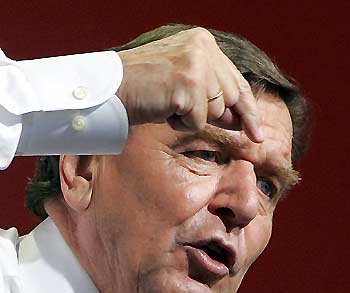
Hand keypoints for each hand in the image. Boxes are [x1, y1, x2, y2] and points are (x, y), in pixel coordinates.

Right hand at [116, 27, 263, 142]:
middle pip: (231, 97)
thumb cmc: (144, 88)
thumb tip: (239, 121)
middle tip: (195, 117)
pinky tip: (163, 110)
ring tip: (167, 104)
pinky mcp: (187, 85)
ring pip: (215, 111)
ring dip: (192, 117)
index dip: (248, 110)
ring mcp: (197, 65)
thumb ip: (212, 95)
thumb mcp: (183, 84)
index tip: (257, 133)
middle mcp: (204, 48)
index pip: (237, 81)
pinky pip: (198, 121)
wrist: (110, 88)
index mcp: (203, 43)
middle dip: (222, 117)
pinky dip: (181, 124)